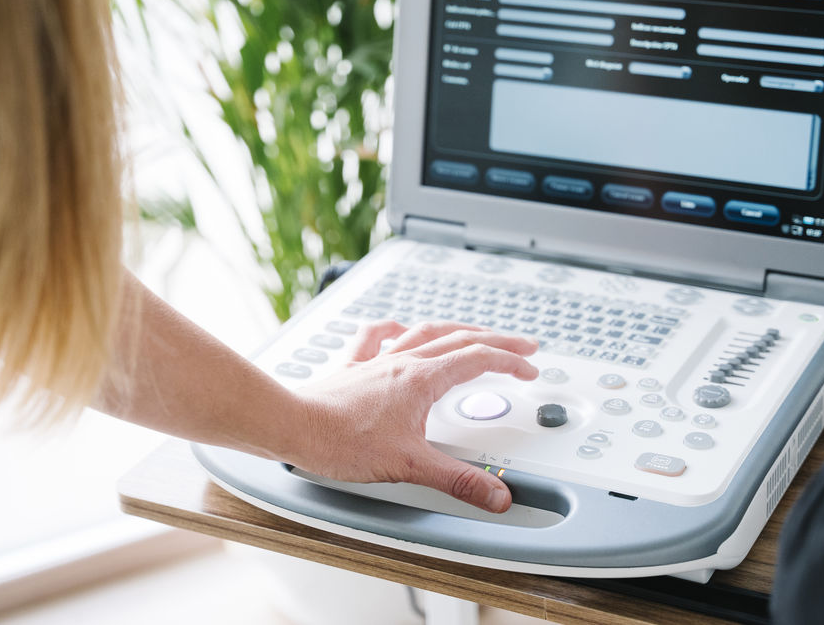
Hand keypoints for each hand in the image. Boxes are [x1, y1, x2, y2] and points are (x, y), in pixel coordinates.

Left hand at [290, 321, 537, 512]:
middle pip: (460, 339)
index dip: (511, 363)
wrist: (294, 427)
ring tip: (474, 331)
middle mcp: (402, 362)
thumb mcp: (410, 466)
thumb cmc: (341, 442)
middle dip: (497, 340)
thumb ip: (458, 481)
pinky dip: (393, 330)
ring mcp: (377, 362)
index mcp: (422, 380)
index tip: (529, 369)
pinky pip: (375, 337)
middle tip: (521, 346)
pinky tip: (398, 329)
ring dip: (457, 329)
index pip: (479, 360)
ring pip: (425, 332)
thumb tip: (496, 494)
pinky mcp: (353, 368)